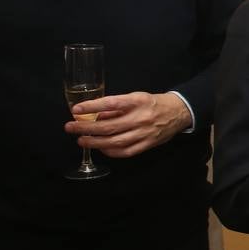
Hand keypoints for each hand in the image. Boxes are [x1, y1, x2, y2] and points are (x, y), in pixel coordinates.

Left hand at [66, 91, 191, 157]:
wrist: (178, 112)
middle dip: (86, 128)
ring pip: (115, 142)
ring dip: (95, 142)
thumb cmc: (153, 103)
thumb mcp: (135, 98)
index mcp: (137, 101)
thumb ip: (116, 106)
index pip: (111, 104)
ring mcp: (144, 133)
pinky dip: (110, 152)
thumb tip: (95, 114)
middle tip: (70, 128)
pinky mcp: (147, 145)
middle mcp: (140, 118)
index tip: (76, 110)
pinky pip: (125, 152)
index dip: (92, 107)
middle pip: (109, 126)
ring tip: (81, 140)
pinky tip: (100, 148)